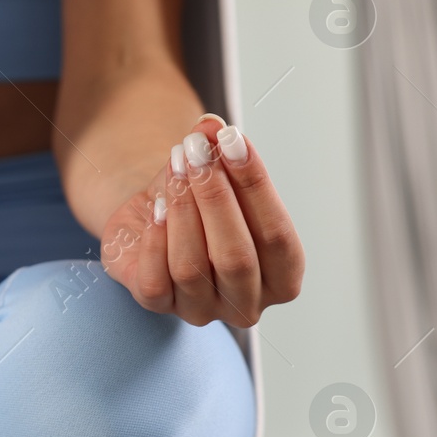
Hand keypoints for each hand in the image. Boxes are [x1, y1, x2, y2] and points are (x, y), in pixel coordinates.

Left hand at [100, 116, 302, 326]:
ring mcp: (201, 310)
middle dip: (216, 197)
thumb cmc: (201, 203)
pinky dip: (156, 239)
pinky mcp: (157, 306)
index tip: (234, 141)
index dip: (256, 186)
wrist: (154, 216)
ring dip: (183, 210)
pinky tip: (157, 206)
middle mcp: (246, 303)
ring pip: (193, 267)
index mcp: (282, 277)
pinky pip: (156, 280)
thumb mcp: (214, 174)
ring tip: (176, 166)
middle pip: (237, 256)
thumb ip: (218, 151)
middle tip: (198, 151)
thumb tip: (211, 126)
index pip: (278, 236)